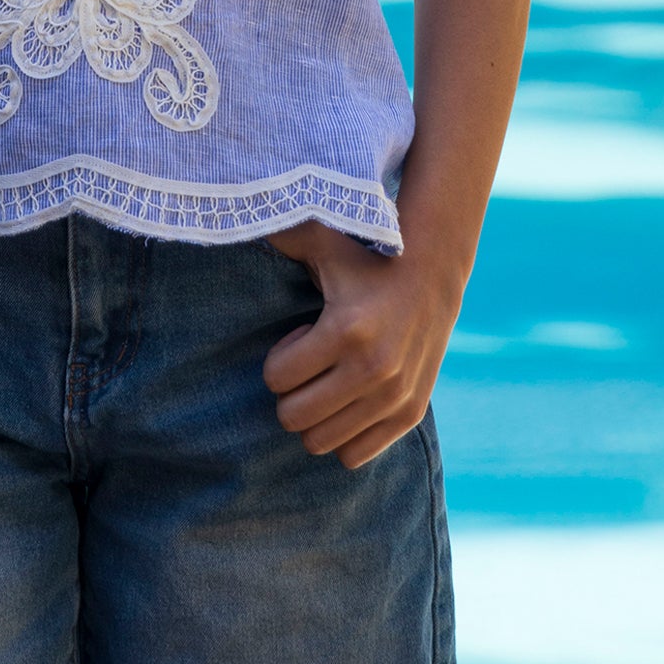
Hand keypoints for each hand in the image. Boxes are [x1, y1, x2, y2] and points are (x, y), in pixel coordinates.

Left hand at [261, 221, 461, 468]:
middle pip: (294, 417)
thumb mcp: (323, 241)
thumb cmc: (364, 259)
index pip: (277, 378)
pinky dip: (344, 434)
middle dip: (290, 393)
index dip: (279, 359)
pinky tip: (350, 399)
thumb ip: (280, 231)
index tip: (300, 338)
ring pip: (321, 442)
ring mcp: (394, 396)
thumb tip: (231, 207)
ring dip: (316, 416)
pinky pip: (355, 456)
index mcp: (346, 329)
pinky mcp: (410, 414)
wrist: (432, 277)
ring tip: (331, 379)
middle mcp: (373, 368)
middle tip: (310, 365)